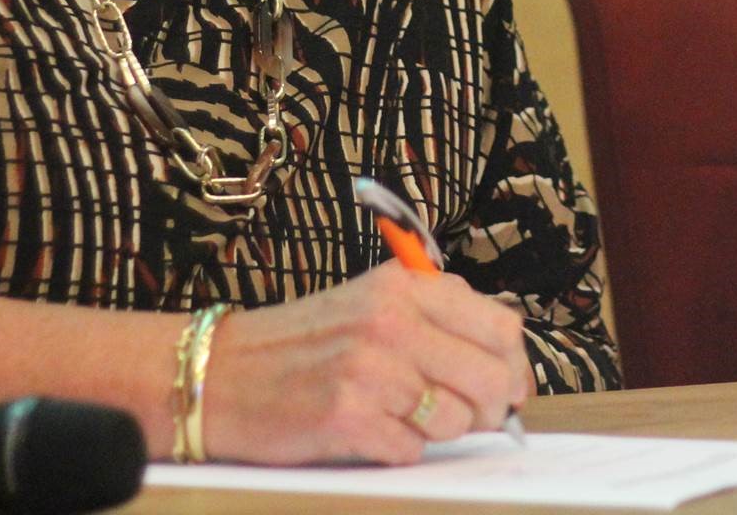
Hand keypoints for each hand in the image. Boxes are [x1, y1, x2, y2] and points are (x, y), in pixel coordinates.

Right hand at [200, 261, 531, 464]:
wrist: (222, 372)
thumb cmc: (304, 344)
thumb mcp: (372, 303)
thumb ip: (437, 320)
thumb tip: (509, 368)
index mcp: (405, 286)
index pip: (501, 326)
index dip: (514, 365)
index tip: (509, 387)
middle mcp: (392, 321)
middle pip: (491, 377)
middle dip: (490, 408)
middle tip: (471, 417)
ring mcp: (371, 369)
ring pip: (457, 420)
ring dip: (437, 430)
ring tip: (397, 415)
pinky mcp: (349, 417)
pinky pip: (412, 450)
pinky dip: (397, 449)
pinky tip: (368, 430)